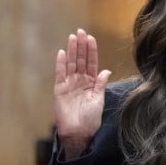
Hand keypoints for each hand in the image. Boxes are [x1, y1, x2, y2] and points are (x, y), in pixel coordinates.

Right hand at [54, 29, 111, 159]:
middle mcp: (79, 81)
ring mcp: (69, 84)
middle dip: (81, 46)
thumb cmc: (90, 120)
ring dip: (71, 50)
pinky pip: (60, 74)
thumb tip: (106, 70)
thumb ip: (100, 85)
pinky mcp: (59, 90)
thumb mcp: (99, 100)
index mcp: (90, 83)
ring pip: (70, 64)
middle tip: (81, 31)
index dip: (91, 51)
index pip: (91, 63)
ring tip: (72, 37)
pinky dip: (60, 64)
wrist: (79, 133)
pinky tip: (61, 53)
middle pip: (80, 60)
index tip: (91, 38)